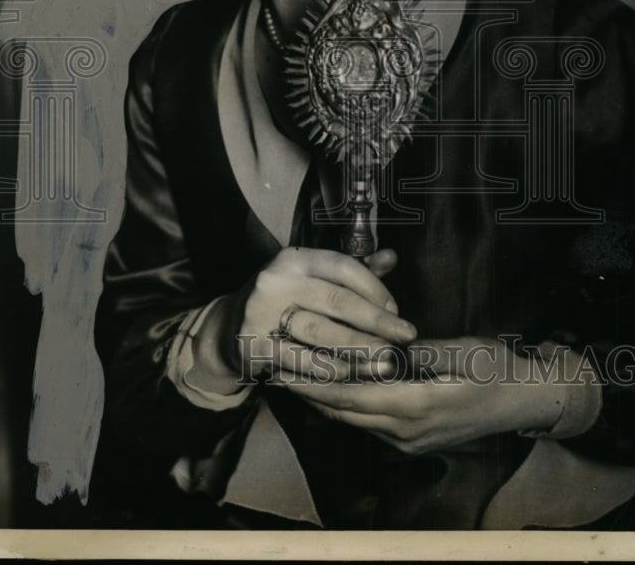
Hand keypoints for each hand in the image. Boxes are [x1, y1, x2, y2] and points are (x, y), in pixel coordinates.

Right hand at [210, 247, 417, 382]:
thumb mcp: (312, 279)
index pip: (343, 267)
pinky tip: (354, 377)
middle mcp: (276, 280)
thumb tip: (392, 258)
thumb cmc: (284, 301)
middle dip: (377, 322)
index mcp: (295, 258)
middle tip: (406, 338)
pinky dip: (331, 370)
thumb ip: (353, 272)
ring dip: (359, 351)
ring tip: (387, 363)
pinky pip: (302, 362)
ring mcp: (262, 313)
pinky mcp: (255, 346)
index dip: (375, 289)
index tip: (397, 311)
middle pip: (337, 301)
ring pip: (321, 333)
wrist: (228, 330)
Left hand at [273, 336, 565, 453]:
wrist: (526, 401)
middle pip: (345, 412)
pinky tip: (332, 390)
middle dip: (309, 393)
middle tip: (277, 370)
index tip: (285, 368)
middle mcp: (407, 430)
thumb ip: (417, 351)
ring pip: (355, 421)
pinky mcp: (414, 442)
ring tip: (294, 377)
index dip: (314, 384)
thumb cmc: (497, 367)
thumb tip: (381, 346)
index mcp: (417, 404)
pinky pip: (370, 425)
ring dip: (324, 401)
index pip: (351, 396)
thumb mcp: (460, 348)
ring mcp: (410, 441)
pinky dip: (346, 408)